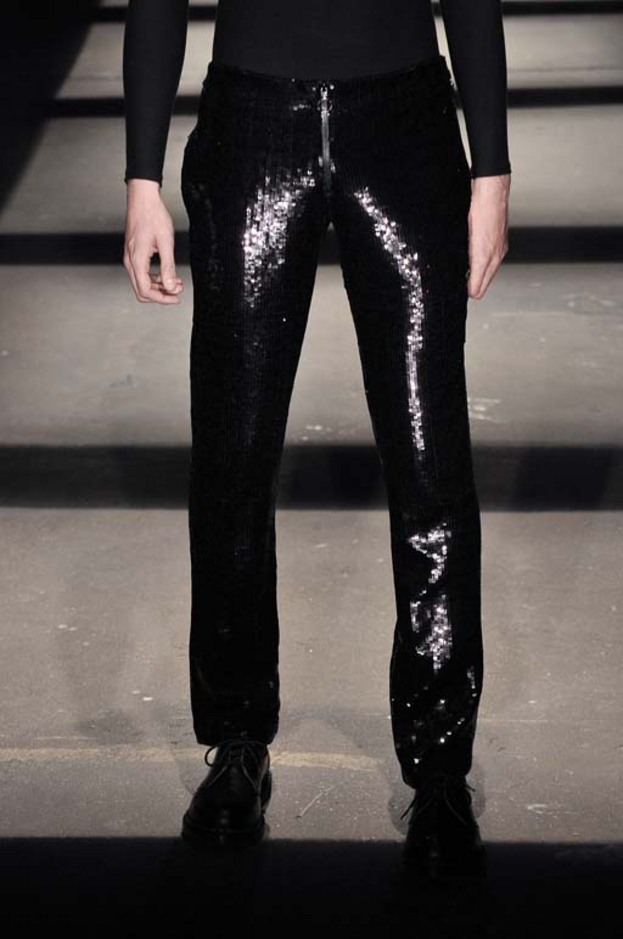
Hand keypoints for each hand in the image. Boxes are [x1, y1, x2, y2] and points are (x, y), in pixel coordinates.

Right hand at [123, 179, 183, 303]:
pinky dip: (155, 277)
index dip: (162, 298)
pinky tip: (167, 274)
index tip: (176, 297)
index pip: (145, 290)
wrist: (143, 199)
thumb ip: (168, 267)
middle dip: (160, 294)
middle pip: (141, 290)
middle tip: (177, 291)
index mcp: (136, 260)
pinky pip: (142, 273)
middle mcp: (130, 261)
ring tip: (176, 282)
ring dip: (159, 286)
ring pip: (141, 283)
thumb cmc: (153, 216)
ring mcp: (130, 257)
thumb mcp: (166, 242)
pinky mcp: (133, 253)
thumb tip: (170, 287)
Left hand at [466, 174, 509, 299]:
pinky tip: (473, 257)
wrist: (493, 192)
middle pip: (483, 286)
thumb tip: (462, 273)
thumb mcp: (466, 236)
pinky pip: (491, 263)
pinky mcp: (501, 243)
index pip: (477, 290)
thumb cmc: (480, 209)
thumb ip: (465, 259)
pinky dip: (482, 264)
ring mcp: (500, 251)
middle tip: (458, 281)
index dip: (466, 291)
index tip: (457, 287)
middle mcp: (496, 257)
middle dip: (471, 286)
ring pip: (488, 275)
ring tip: (465, 270)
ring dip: (477, 276)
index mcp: (485, 258)